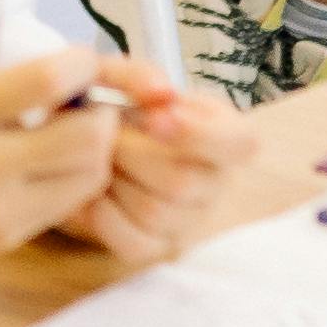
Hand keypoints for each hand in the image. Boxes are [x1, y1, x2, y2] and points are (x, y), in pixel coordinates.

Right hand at [0, 51, 132, 299]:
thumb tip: (53, 77)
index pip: (47, 80)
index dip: (81, 66)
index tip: (80, 62)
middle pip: (87, 136)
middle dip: (99, 115)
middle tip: (87, 106)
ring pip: (87, 177)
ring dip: (92, 154)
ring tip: (69, 140)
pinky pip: (61, 207)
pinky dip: (68, 186)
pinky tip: (46, 172)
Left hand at [66, 68, 263, 264]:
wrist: (111, 140)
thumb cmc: (134, 107)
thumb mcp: (143, 81)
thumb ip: (146, 78)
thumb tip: (157, 95)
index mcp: (230, 138)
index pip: (237, 143)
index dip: (196, 134)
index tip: (154, 117)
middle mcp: (217, 185)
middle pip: (183, 183)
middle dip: (131, 155)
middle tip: (100, 132)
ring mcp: (190, 221)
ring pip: (154, 213)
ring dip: (114, 181)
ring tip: (93, 157)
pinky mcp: (157, 248)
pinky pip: (133, 244)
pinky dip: (103, 216)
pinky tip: (89, 189)